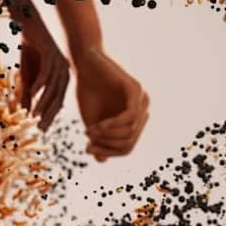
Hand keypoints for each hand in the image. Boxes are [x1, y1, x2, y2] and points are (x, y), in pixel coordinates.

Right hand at [17, 32, 68, 130]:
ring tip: (35, 115)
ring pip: (53, 87)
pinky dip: (39, 83)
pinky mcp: (51, 53)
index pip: (58, 101)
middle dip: (48, 114)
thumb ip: (28, 93)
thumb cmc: (30, 51)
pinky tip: (32, 93)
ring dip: (43, 102)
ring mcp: (59, 62)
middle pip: (58, 97)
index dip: (50, 116)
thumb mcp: (27, 75)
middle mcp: (64, 71)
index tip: (43, 130)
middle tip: (41, 128)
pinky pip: (46, 72)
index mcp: (62, 77)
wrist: (29, 26)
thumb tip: (26, 111)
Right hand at [73, 47, 148, 161]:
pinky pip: (130, 117)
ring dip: (107, 135)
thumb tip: (102, 161)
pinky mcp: (135, 89)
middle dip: (107, 145)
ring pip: (131, 132)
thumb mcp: (92, 121)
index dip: (109, 152)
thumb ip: (99, 139)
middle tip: (89, 141)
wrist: (84, 64)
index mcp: (133, 119)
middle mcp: (141, 109)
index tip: (88, 149)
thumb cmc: (88, 91)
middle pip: (130, 142)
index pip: (127, 146)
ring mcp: (141, 99)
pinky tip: (99, 124)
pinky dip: (113, 125)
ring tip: (90, 130)